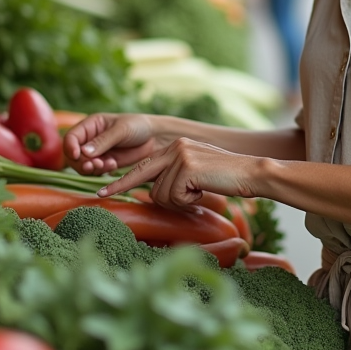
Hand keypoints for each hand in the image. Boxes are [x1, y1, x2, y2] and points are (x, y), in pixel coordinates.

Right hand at [63, 113, 160, 174]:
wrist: (155, 138)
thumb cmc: (138, 126)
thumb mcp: (121, 130)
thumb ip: (103, 141)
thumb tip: (83, 153)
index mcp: (90, 125)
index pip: (72, 137)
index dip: (71, 147)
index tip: (78, 155)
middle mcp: (90, 139)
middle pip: (73, 155)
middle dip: (81, 162)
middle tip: (94, 165)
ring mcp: (97, 152)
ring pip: (82, 165)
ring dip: (90, 168)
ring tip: (105, 165)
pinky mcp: (105, 163)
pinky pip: (95, 171)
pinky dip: (101, 171)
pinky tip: (113, 166)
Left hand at [97, 137, 261, 208]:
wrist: (251, 173)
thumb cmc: (227, 179)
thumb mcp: (195, 175)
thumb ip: (175, 177)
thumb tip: (153, 192)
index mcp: (175, 147)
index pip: (143, 165)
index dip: (122, 179)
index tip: (102, 189)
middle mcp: (174, 147)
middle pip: (141, 174)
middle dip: (119, 186)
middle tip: (100, 196)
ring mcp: (179, 155)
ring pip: (160, 193)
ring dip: (178, 202)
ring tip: (198, 194)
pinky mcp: (186, 165)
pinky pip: (174, 195)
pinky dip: (188, 201)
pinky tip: (202, 192)